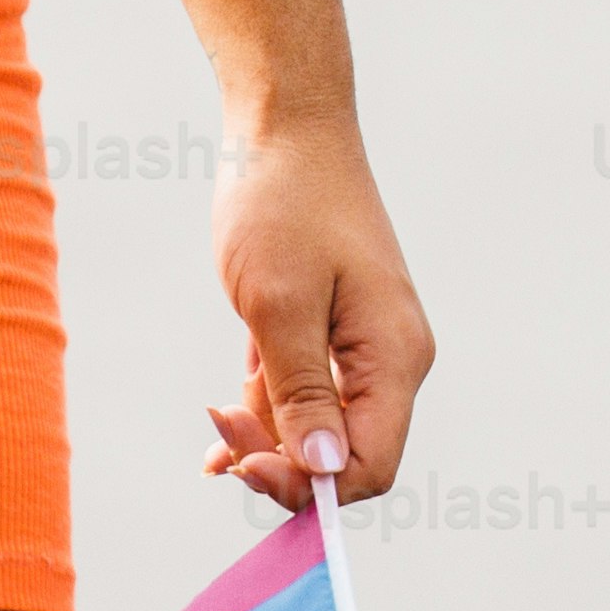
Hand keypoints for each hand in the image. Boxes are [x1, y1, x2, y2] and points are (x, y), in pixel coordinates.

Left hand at [201, 112, 431, 510]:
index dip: (307, 484)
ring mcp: (366, 344)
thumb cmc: (282, 205)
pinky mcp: (338, 330)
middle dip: (281, 459)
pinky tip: (227, 415)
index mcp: (394, 356)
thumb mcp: (279, 306)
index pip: (369, 465)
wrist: (286, 126)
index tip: (243, 463)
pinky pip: (309, 395)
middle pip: (346, 455)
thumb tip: (323, 474)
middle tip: (220, 430)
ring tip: (215, 418)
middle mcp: (392, 358)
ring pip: (321, 428)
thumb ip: (301, 395)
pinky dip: (269, 410)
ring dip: (268, 436)